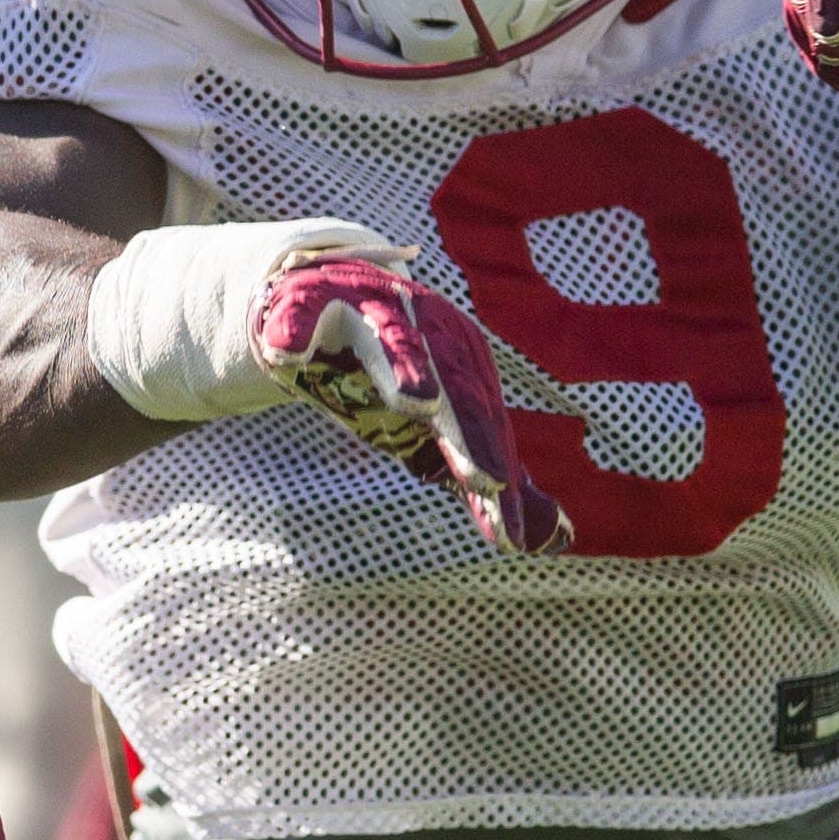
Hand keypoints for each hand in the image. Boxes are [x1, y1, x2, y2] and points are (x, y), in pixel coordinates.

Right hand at [253, 255, 570, 554]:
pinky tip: (287, 356)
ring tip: (418, 402)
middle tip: (489, 480)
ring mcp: (369, 308)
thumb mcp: (439, 428)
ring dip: (404, 363)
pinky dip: (295, 331)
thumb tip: (552, 542)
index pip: (484, 422)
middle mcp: (426, 328)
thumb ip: (483, 481)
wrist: (325, 297)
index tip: (506, 526)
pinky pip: (302, 314)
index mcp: (462, 360)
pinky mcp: (312, 299)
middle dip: (469, 431)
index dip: (495, 469)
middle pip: (453, 384)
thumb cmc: (392, 372)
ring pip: (391, 335)